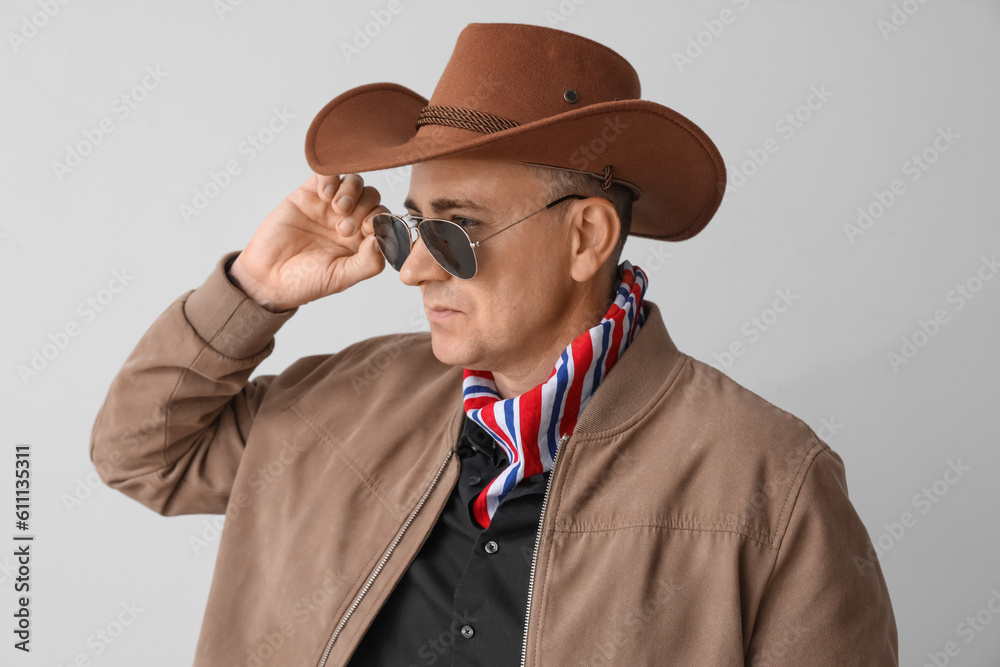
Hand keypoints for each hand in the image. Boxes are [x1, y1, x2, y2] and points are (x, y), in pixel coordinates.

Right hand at [228, 173, 386, 311]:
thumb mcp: (341, 277)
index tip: (368, 229)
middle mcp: (350, 220)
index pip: (384, 219)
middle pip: (372, 197)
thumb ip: (368, 262)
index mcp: (362, 241)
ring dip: (351, 191)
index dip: (381, 219)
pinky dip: (331, 178)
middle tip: (344, 227)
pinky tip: (324, 195)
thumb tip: (384, 239)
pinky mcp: (309, 194)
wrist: (266, 277)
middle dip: (364, 207)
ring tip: (336, 208)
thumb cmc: (305, 282)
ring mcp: (329, 206)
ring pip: (354, 183)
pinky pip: (326, 174)